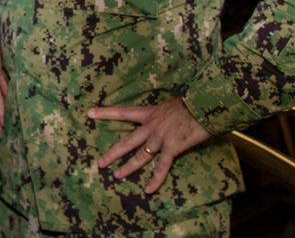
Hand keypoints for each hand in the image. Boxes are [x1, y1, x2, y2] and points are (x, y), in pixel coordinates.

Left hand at [88, 97, 211, 193]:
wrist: (204, 105)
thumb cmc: (191, 103)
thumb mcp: (170, 105)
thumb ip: (162, 115)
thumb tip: (164, 118)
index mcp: (149, 113)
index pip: (123, 112)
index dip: (105, 113)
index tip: (89, 114)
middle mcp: (151, 126)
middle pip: (127, 141)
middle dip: (112, 153)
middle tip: (100, 163)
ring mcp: (160, 138)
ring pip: (140, 156)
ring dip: (128, 167)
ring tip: (116, 175)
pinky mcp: (173, 148)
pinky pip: (162, 167)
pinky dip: (156, 180)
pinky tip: (149, 190)